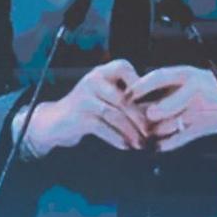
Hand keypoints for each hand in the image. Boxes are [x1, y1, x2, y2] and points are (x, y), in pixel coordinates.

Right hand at [27, 59, 146, 152]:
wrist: (55, 122)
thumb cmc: (90, 109)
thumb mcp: (107, 96)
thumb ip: (129, 99)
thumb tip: (160, 111)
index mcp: (103, 71)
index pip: (126, 70)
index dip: (142, 86)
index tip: (155, 107)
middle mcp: (93, 79)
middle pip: (123, 98)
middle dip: (140, 118)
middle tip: (153, 133)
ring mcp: (84, 96)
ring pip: (114, 114)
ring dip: (131, 131)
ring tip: (142, 144)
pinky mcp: (77, 114)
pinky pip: (102, 127)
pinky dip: (116, 138)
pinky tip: (126, 146)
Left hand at [128, 66, 216, 151]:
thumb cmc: (206, 86)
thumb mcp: (188, 76)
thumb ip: (165, 86)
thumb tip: (136, 96)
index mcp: (187, 74)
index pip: (158, 78)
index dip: (139, 88)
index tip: (125, 96)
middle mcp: (192, 92)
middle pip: (158, 110)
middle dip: (142, 119)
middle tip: (130, 121)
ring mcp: (197, 112)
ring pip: (164, 127)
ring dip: (150, 133)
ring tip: (140, 134)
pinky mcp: (201, 128)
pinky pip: (176, 140)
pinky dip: (163, 144)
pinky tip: (156, 145)